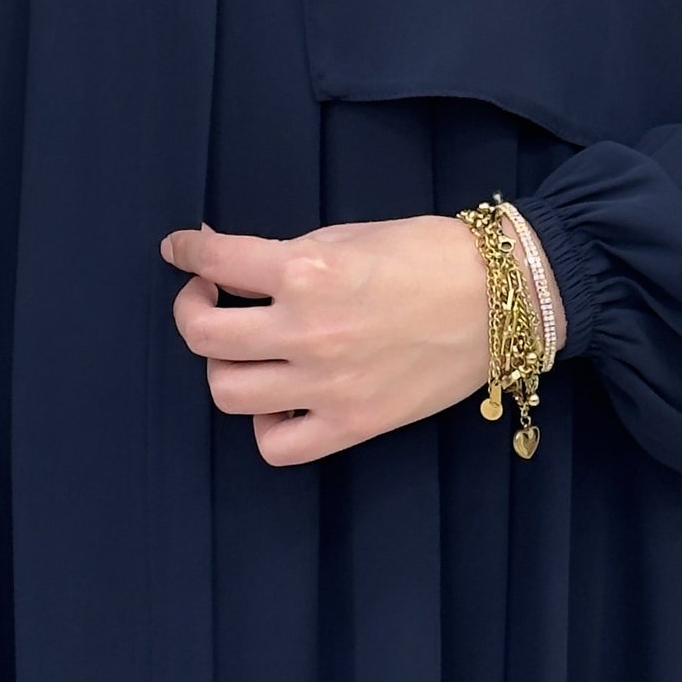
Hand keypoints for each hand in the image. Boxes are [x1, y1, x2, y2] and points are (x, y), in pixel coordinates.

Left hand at [160, 211, 565, 466]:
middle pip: (203, 335)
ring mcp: (327, 386)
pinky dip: (265, 424)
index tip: (181, 249)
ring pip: (227, 392)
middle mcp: (307, 331)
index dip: (186, 251)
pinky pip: (276, 446)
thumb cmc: (429, 253)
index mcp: (307, 271)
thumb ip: (285, 253)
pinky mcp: (353, 425)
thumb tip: (224, 256)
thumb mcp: (348, 235)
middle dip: (193, 308)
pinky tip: (278, 398)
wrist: (501, 299)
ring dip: (222, 365)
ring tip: (243, 347)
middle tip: (209, 296)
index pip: (215, 262)